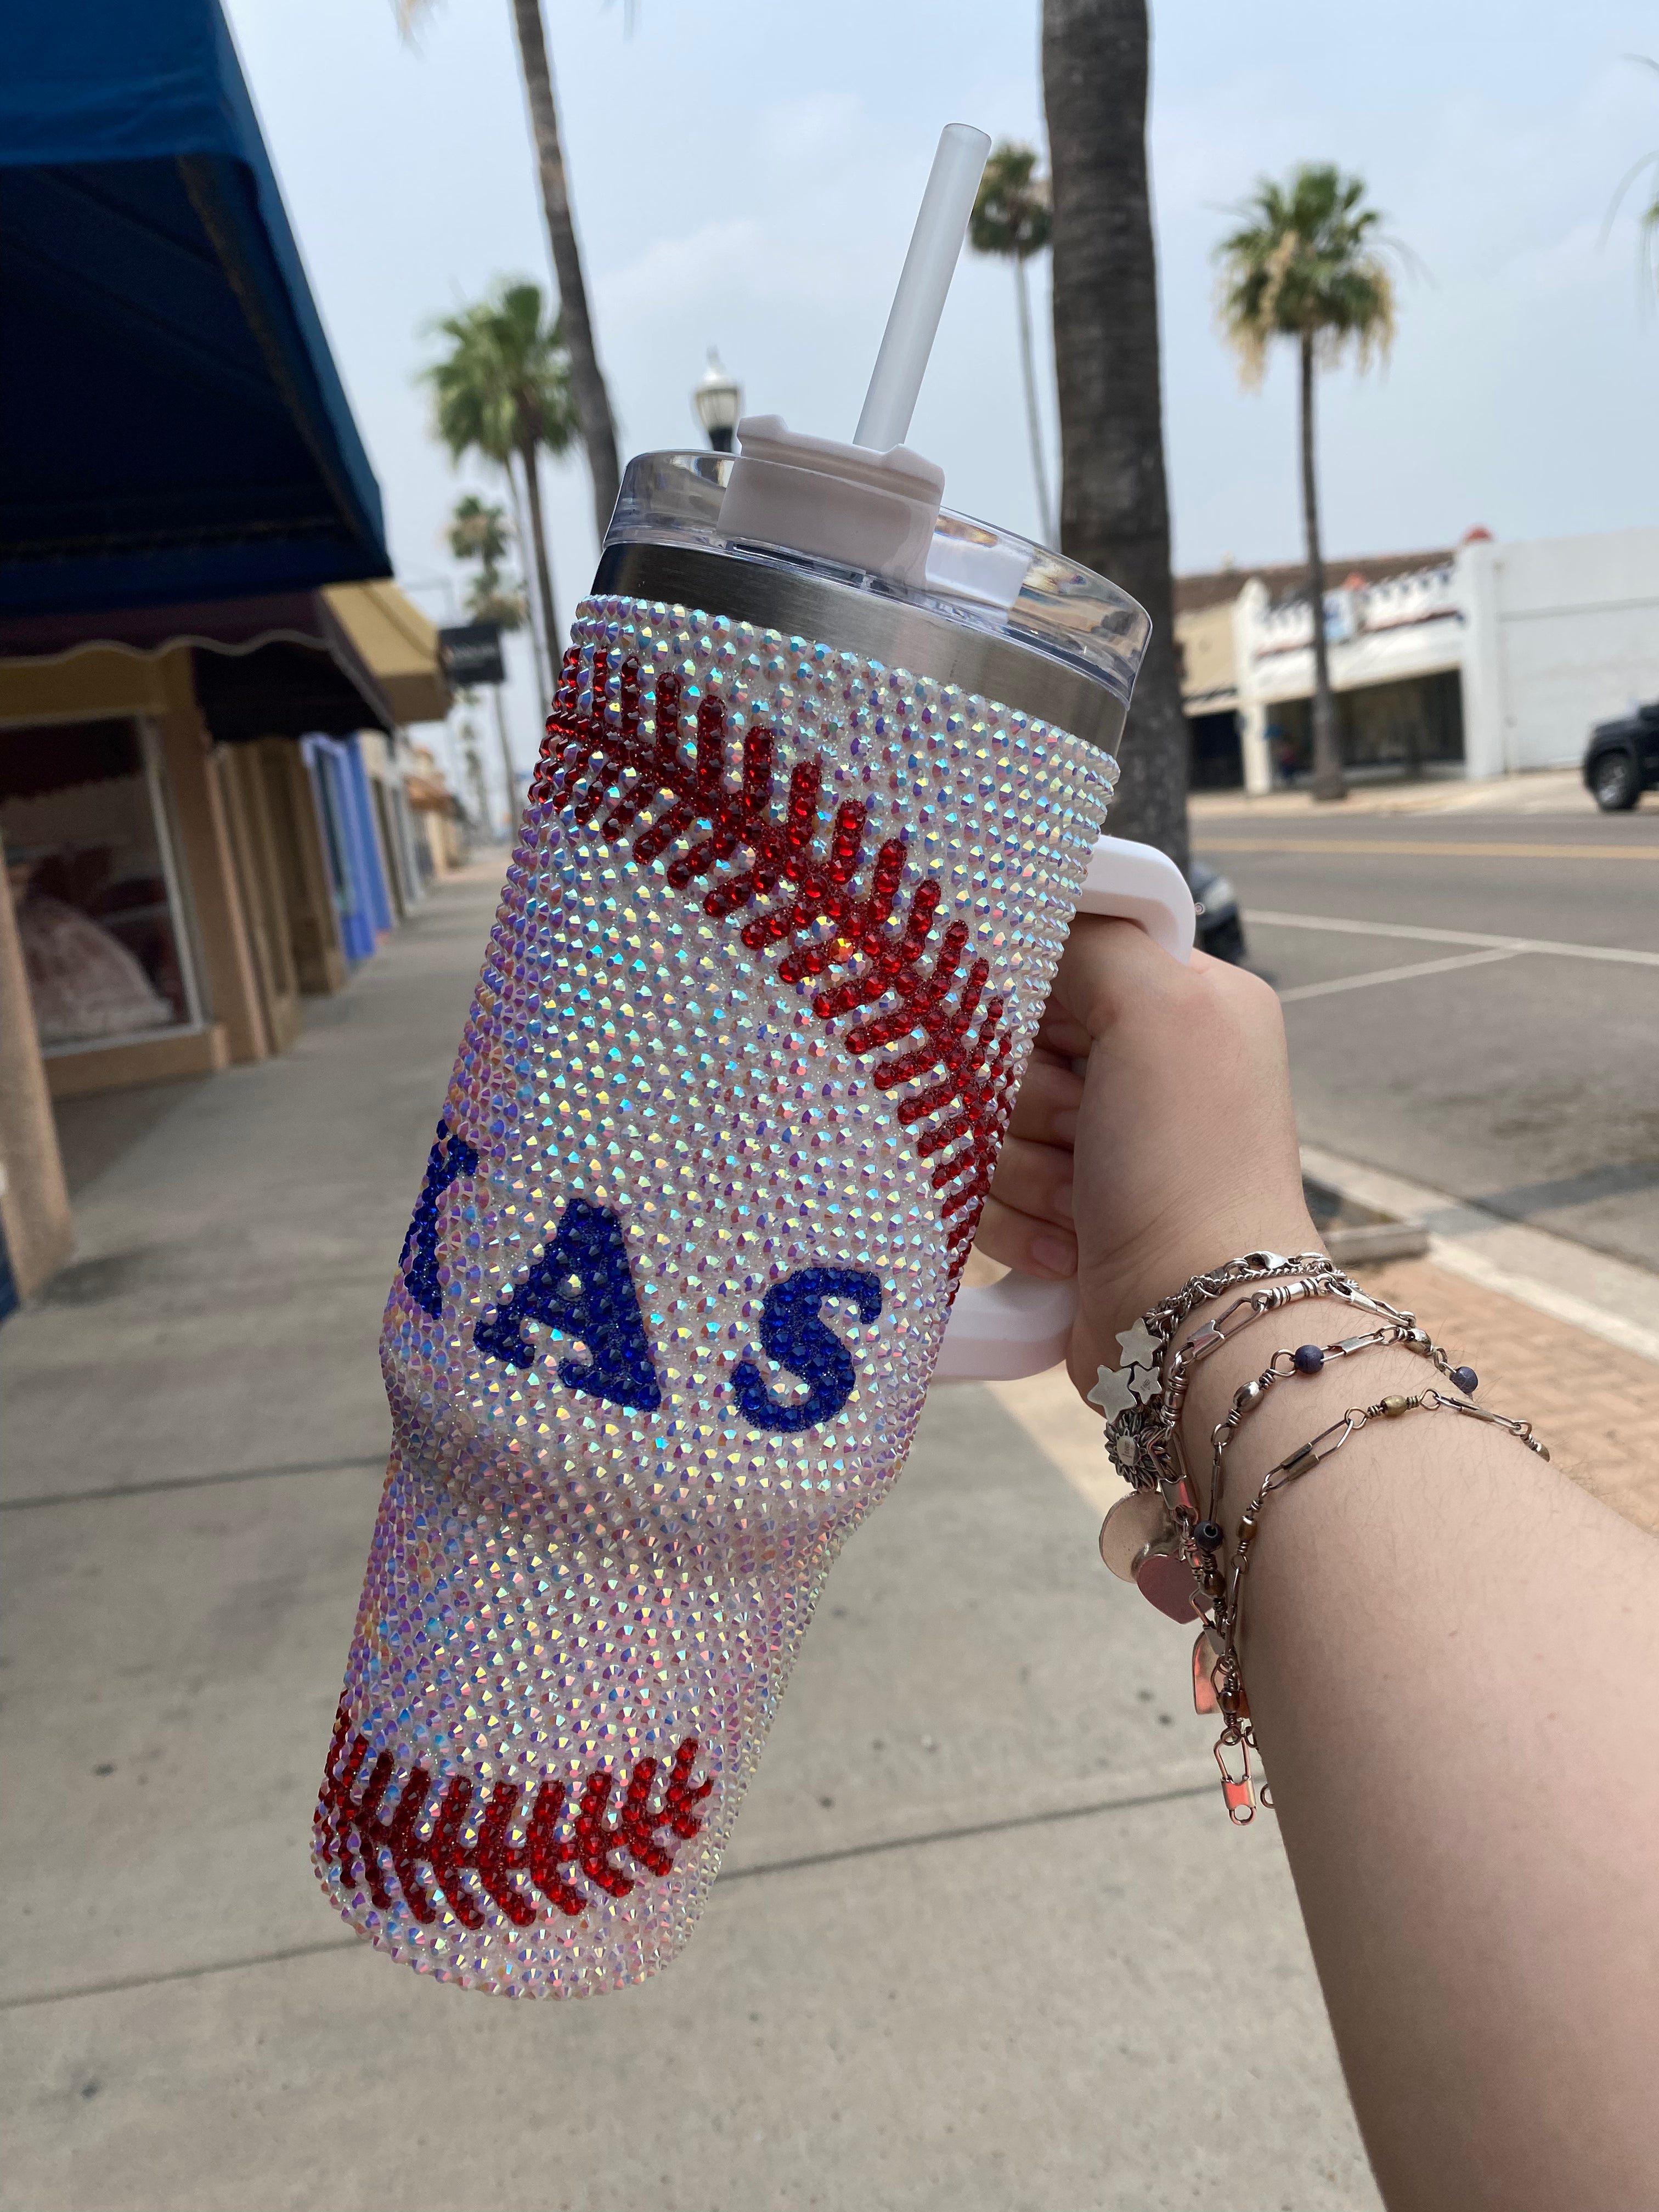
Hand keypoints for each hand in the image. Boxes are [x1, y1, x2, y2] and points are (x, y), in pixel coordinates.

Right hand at [976, 917, 1320, 1400]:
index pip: (1062, 949)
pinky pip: (976, 1193)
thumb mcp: (1161, 1007)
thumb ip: (1092, 938)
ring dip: (1022, 1170)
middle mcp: (1142, 1068)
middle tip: (1090, 1130)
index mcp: (1182, 1000)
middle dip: (1028, 1097)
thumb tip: (1029, 922)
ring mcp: (1097, 1147)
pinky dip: (1014, 1225)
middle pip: (1006, 1041)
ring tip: (1087, 1204)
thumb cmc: (1192, 1167)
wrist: (1194, 1325)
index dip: (1037, 992)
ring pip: (982, 1121)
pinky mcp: (1055, 1215)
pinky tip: (1072, 1248)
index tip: (1057, 1030)